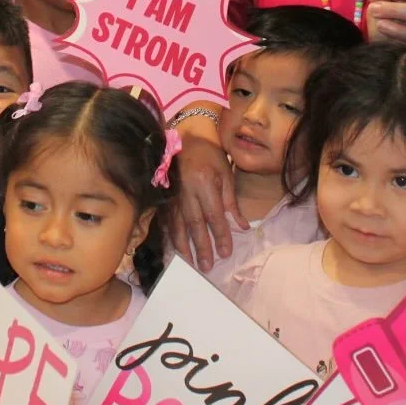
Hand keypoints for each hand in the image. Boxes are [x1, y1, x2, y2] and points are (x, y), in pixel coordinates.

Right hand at [168, 133, 245, 271]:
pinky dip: (171, 236)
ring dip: (183, 246)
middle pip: (194, 223)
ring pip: (177, 224)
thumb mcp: (226, 174)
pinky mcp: (164, 196)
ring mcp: (172, 194)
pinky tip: (175, 249)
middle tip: (207, 266)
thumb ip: (231, 202)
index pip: (214, 215)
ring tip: (189, 263)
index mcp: (204, 183)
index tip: (226, 254)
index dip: (220, 235)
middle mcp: (186, 190)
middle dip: (201, 246)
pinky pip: (167, 219)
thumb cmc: (210, 155)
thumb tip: (241, 228)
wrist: (187, 138)